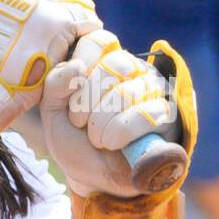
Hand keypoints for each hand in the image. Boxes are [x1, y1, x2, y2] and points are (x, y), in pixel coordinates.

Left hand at [39, 30, 178, 197]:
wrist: (95, 178)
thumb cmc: (75, 140)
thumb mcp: (52, 113)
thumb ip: (54, 85)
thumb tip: (77, 66)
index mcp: (102, 60)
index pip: (98, 40)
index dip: (80, 69)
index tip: (69, 100)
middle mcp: (131, 68)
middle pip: (114, 66)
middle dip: (87, 101)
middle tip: (79, 123)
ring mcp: (152, 89)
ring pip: (128, 92)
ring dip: (103, 122)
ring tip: (97, 139)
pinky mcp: (166, 114)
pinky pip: (147, 114)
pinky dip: (122, 133)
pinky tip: (113, 144)